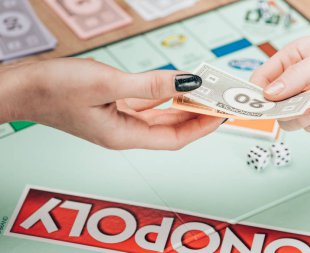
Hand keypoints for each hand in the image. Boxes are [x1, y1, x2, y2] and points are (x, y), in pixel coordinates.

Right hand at [0, 58, 222, 149]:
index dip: (202, 127)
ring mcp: (118, 121)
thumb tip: (187, 83)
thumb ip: (151, 84)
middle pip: (171, 129)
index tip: (222, 114)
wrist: (22, 88)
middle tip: (218, 102)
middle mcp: (124, 132)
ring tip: (202, 93)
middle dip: (197, 116)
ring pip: (160, 117)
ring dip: (181, 106)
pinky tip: (172, 88)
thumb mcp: (108, 83)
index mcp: (124, 136)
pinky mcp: (112, 108)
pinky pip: (146, 106)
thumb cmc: (53, 90)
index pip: (175, 138)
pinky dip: (162, 97)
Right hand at [250, 36, 309, 131]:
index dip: (256, 92)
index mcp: (291, 61)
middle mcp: (297, 82)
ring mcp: (309, 101)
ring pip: (289, 120)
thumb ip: (296, 75)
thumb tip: (270, 93)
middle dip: (283, 109)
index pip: (262, 79)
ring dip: (304, 116)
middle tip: (293, 108)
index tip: (256, 104)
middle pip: (272, 105)